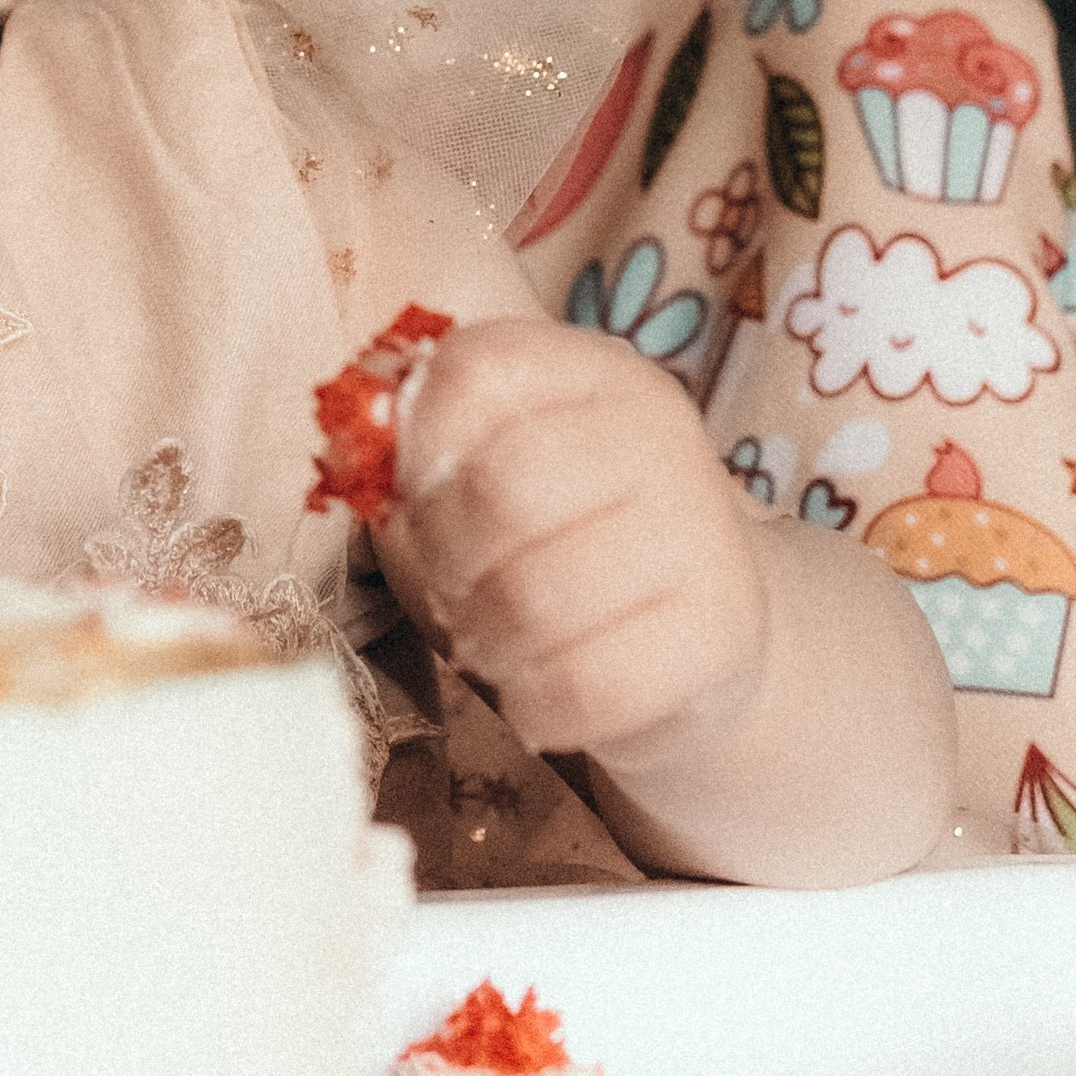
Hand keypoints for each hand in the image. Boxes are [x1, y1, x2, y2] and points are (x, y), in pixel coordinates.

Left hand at [381, 316, 767, 763]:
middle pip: (502, 488)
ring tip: (492, 641)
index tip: (420, 496)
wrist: (699, 637)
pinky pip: (588, 684)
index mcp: (593, 370)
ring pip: (537, 597)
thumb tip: (354, 447)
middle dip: (448, 557)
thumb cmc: (563, 540)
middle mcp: (659, 433)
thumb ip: (427, 447)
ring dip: (486, 639)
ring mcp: (703, 532)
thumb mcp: (502, 469)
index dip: (417, 444)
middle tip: (451, 590)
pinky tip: (537, 695)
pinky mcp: (722, 635)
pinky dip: (537, 706)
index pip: (474, 370)